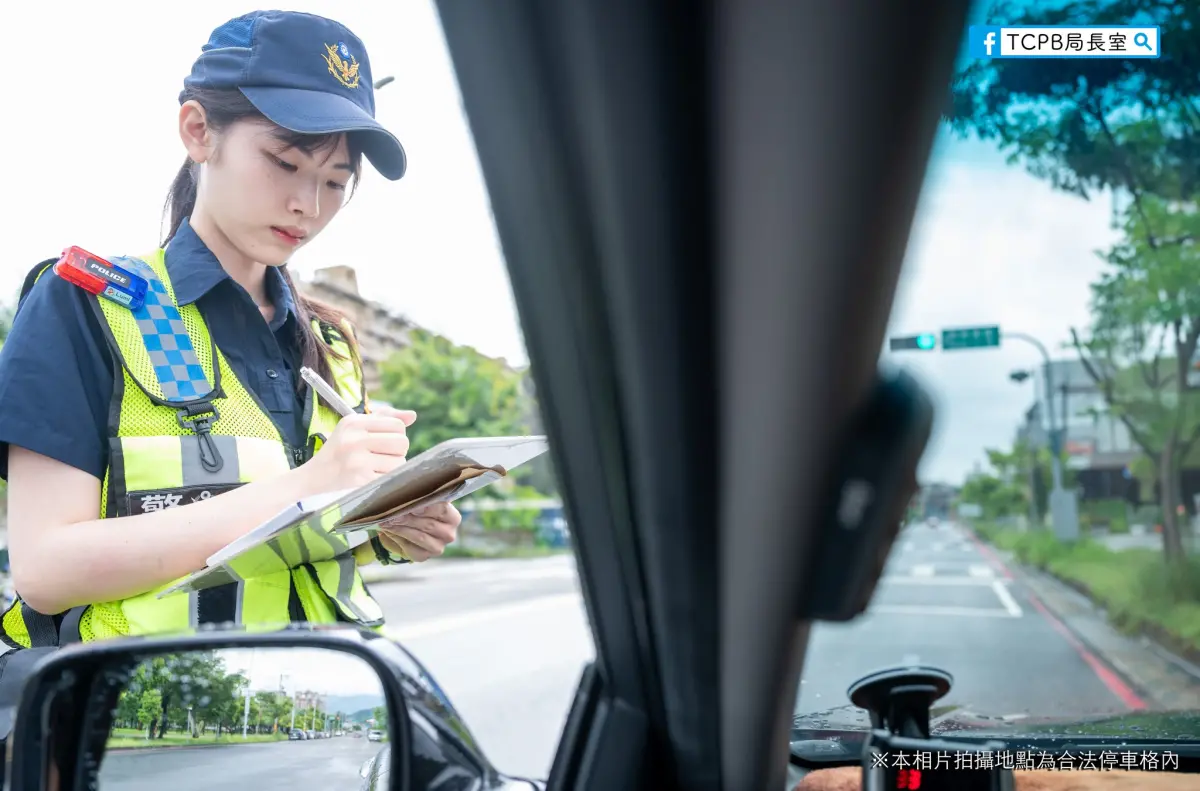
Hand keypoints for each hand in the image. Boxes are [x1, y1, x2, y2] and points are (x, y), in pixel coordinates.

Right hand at [294, 406, 416, 493]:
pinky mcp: (359, 481)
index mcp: (354, 422)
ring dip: (393, 467)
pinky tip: (371, 477)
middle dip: (398, 451)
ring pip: (399, 462)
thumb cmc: (339, 450)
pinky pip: (390, 478)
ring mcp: (357, 461)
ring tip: (375, 467)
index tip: (384, 441)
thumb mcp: (355, 427)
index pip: (397, 425)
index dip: (397, 434)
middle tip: (383, 455)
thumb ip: (384, 418)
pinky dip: (385, 479)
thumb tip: (413, 415)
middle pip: (402, 443)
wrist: (313, 478)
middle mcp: (355, 439)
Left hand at [376, 502, 460, 561]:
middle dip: (408, 517)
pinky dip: (397, 538)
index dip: (427, 507)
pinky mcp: (424, 556)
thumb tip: (407, 489)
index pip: (443, 510)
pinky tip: (388, 531)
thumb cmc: (416, 508)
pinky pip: (410, 548)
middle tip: (391, 512)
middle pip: (429, 524)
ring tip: (386, 521)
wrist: (408, 525)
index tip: (411, 503)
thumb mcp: (421, 499)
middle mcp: (449, 534)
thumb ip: (420, 495)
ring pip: (419, 536)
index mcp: (453, 517)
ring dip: (400, 528)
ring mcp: (438, 547)